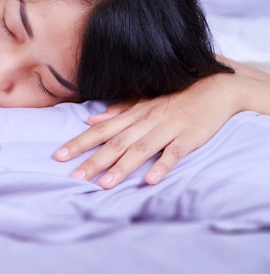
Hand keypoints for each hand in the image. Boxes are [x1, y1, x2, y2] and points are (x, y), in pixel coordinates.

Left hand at [54, 73, 245, 188]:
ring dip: (122, 168)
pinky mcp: (189, 138)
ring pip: (140, 150)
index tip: (59, 156)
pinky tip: (151, 181)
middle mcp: (145, 122)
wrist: (214, 89)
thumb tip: (90, 120)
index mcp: (133, 115)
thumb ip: (117, 112)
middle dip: (93, 161)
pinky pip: (174, 153)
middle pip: (115, 143)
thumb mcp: (143, 103)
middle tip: (74, 176)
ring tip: (104, 185)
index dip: (79, 143)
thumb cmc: (174, 99)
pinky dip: (162, 166)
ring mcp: (167, 129)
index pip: (100, 131)